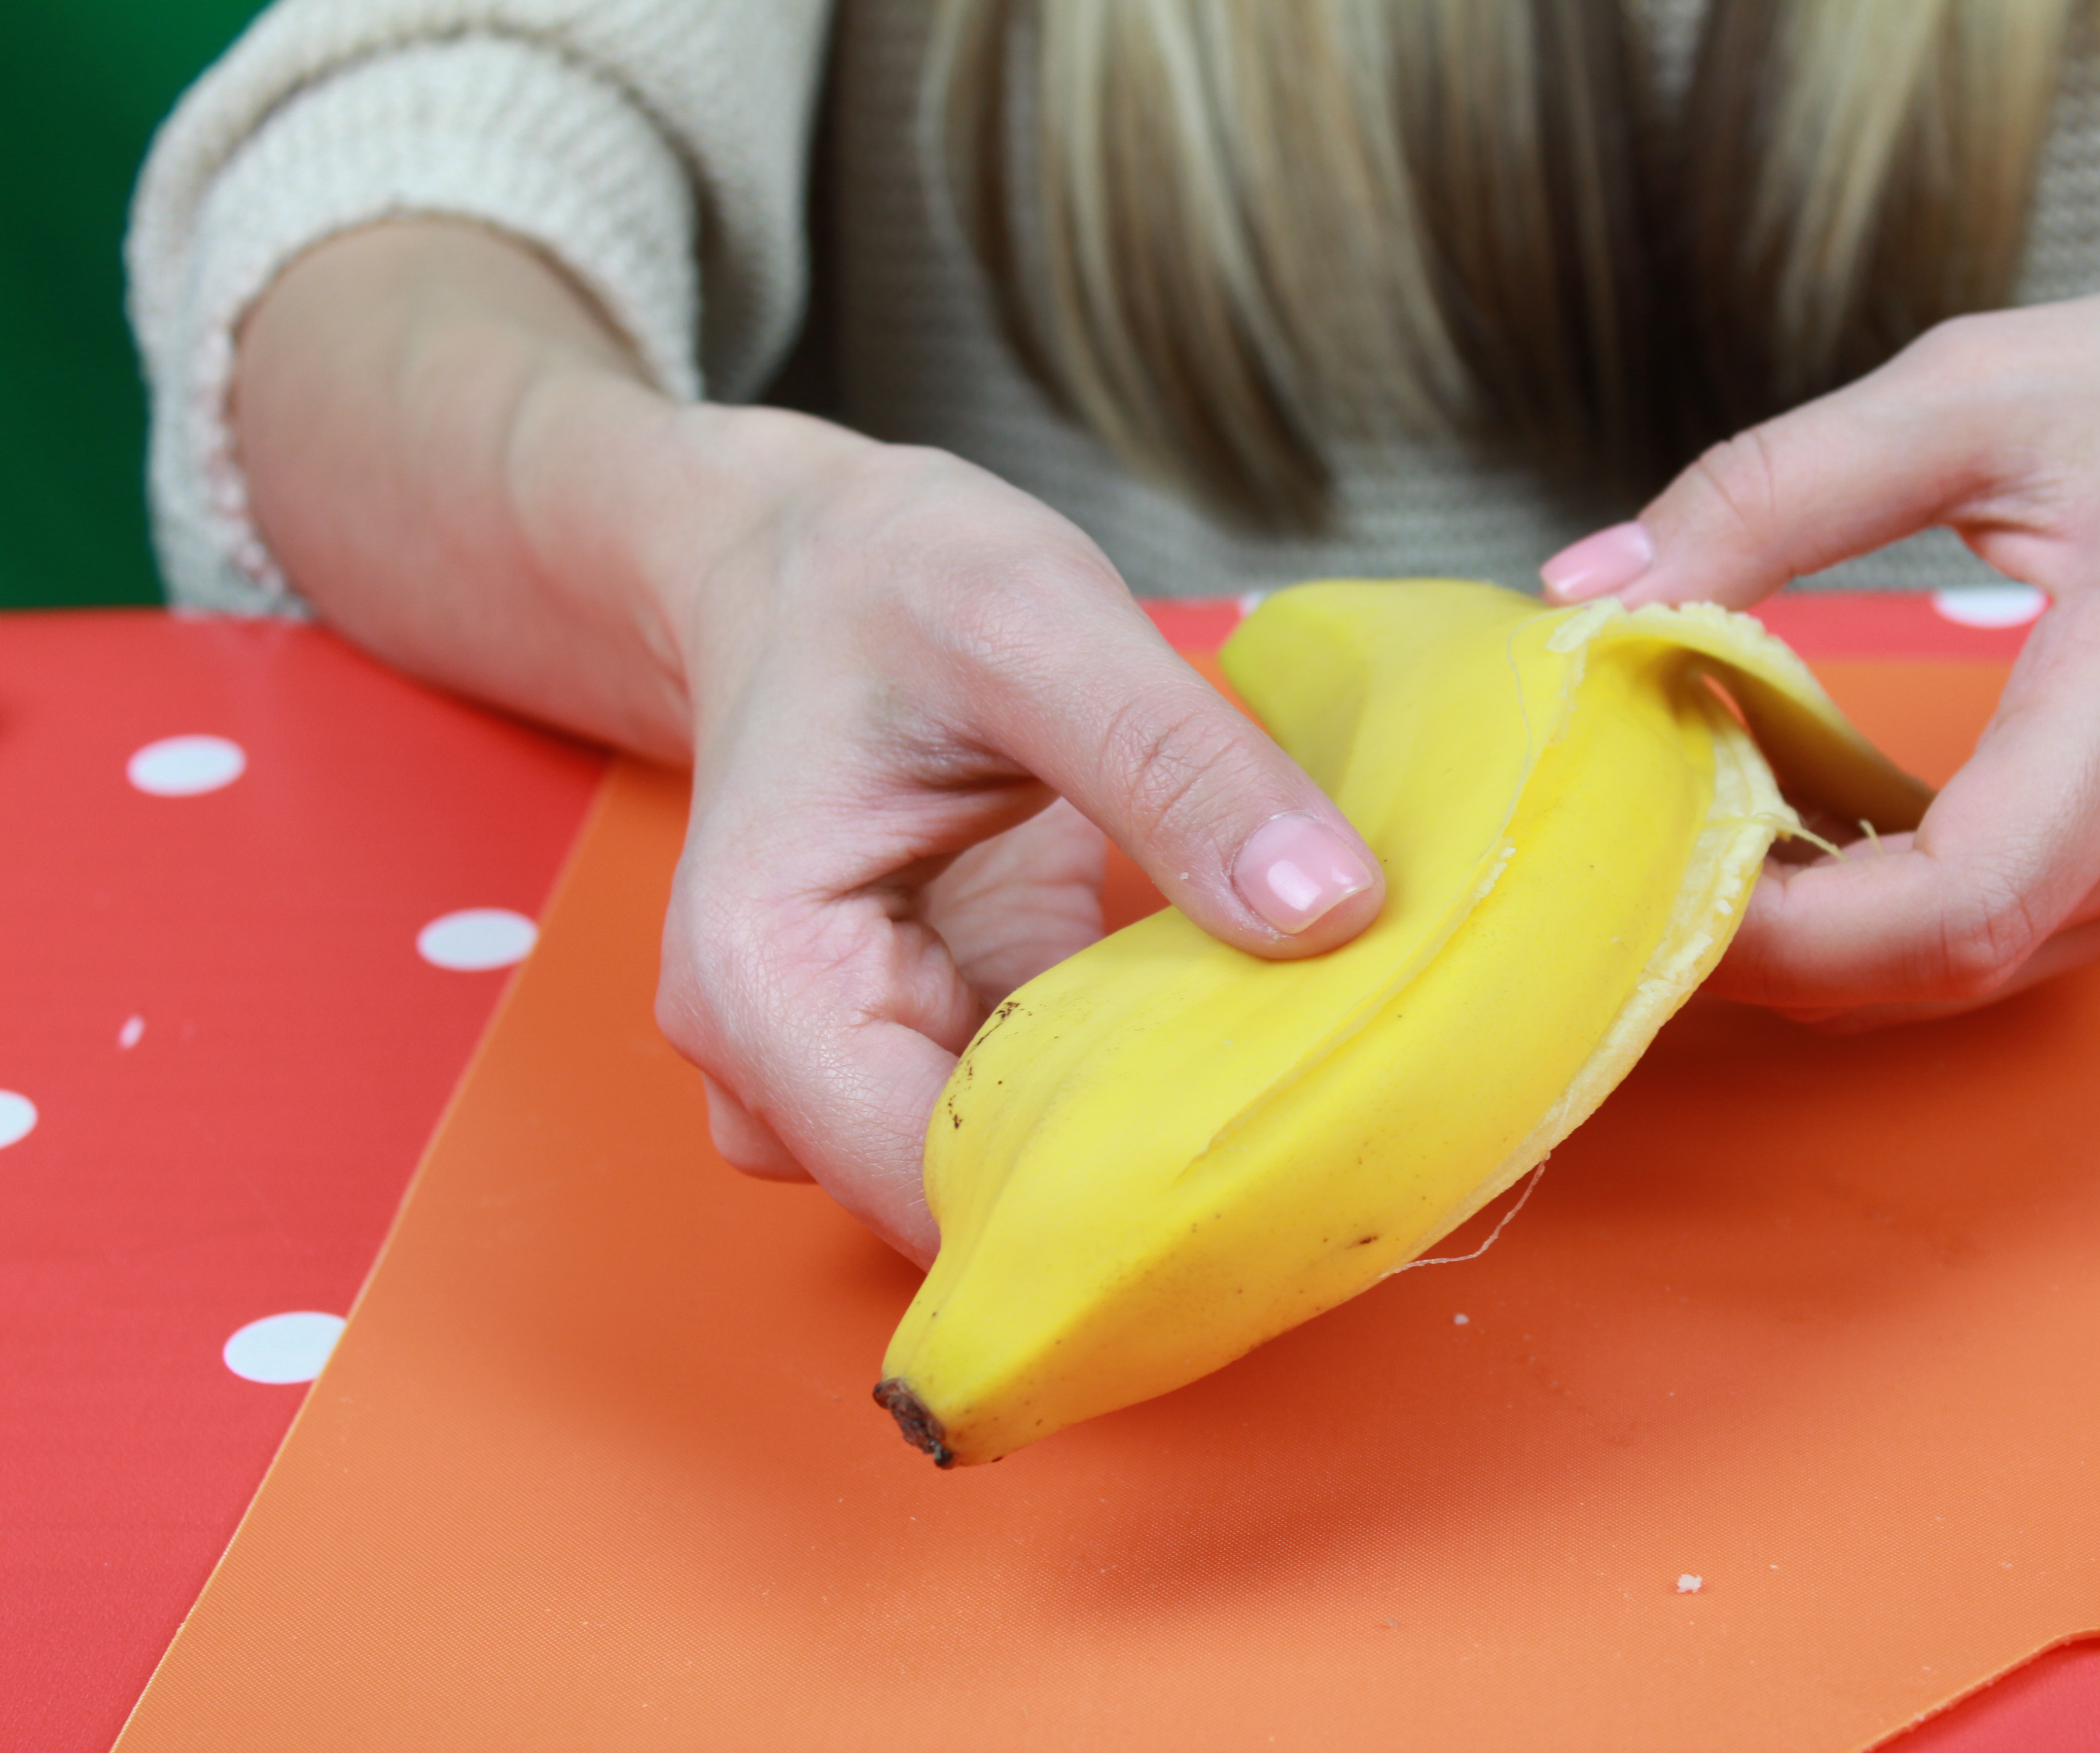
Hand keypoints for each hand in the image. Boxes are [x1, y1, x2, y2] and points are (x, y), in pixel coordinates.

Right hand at [236, 222, 1382, 1262]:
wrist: (815, 560)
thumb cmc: (887, 579)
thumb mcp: (1038, 623)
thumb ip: (1175, 765)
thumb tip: (1330, 913)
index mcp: (765, 986)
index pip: (930, 1189)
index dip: (1105, 1201)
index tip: (1281, 1157)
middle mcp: (782, 1065)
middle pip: (978, 1205)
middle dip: (1145, 1174)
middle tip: (1333, 1113)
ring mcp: (855, 1067)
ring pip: (1024, 1171)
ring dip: (1157, 1130)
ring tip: (1307, 1064)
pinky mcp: (936, 1043)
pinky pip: (1050, 1110)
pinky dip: (1150, 1081)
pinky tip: (1249, 1026)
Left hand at [1541, 266, 2099, 1024]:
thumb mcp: (1988, 388)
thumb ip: (1775, 489)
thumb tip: (1596, 587)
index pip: (1947, 906)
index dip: (1773, 922)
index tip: (1640, 850)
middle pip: (1917, 971)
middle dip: (1739, 928)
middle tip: (1609, 822)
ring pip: (1931, 978)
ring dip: (1787, 922)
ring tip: (1674, 807)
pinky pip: (1969, 940)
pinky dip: (1851, 903)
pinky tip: (1773, 812)